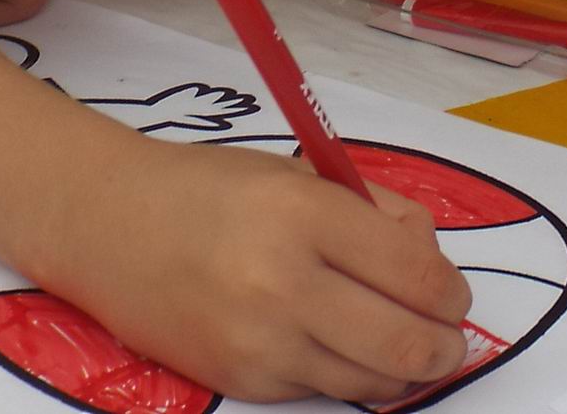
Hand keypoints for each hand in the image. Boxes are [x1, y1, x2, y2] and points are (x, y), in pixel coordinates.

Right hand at [44, 136, 472, 404]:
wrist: (111, 226)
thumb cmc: (213, 189)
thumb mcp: (302, 175)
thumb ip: (376, 213)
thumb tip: (431, 262)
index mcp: (306, 214)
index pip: (413, 271)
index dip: (450, 292)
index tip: (455, 295)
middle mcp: (283, 281)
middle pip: (402, 340)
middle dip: (444, 347)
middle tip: (450, 338)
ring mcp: (259, 339)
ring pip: (369, 380)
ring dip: (407, 373)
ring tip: (413, 351)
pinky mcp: (238, 378)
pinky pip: (320, 390)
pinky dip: (350, 377)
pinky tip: (352, 353)